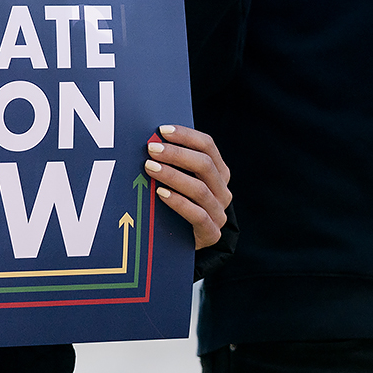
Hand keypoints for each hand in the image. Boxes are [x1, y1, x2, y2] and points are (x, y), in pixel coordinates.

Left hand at [144, 125, 231, 249]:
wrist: (183, 242)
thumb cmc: (176, 204)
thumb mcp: (178, 181)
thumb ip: (172, 162)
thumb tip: (150, 139)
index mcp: (218, 172)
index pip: (208, 146)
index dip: (186, 135)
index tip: (162, 130)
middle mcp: (223, 191)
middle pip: (204, 165)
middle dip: (176, 154)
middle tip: (151, 149)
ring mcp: (219, 213)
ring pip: (199, 189)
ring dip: (173, 176)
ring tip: (150, 168)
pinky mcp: (211, 233)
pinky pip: (197, 215)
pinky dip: (178, 202)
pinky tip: (160, 193)